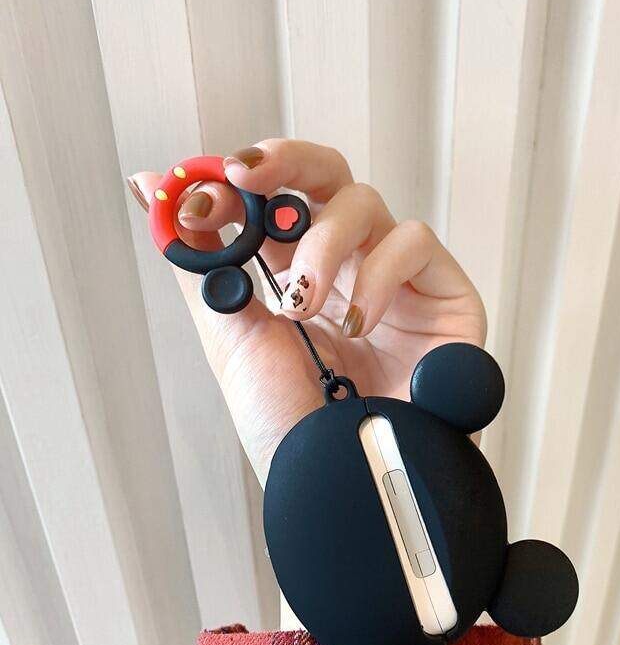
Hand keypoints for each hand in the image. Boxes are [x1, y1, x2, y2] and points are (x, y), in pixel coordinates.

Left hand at [127, 139, 485, 484]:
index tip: (200, 190)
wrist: (347, 482)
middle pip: (326, 176)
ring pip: (365, 203)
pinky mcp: (445, 294)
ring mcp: (396, 279)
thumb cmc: (292, 424)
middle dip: (285, 162)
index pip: (275, 200)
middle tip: (246, 174)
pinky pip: (414, 243)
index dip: (240, 182)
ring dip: (323, 243)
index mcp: (293, 275)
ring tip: (303, 303)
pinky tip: (359, 322)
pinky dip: (378, 275)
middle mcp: (346, 268)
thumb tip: (147, 189)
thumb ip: (200, 262)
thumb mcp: (231, 339)